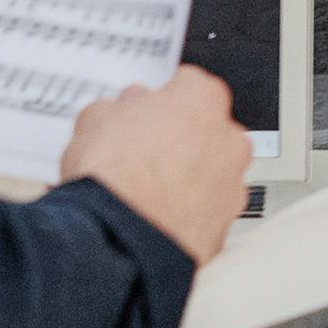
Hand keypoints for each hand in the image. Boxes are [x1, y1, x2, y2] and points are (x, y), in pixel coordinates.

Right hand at [56, 67, 248, 261]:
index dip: (160, 101)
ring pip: (212, 175)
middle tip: (143, 154)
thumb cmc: (112, 177)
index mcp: (202, 99)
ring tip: (146, 193)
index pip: (187, 86)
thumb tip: (121, 113)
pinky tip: (156, 219)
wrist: (116, 241)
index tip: (145, 114)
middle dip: (180, 140)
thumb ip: (118, 108)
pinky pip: (205, 215)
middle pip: (206, 131)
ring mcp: (232, 186)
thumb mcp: (95, 120)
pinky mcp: (224, 229)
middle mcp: (228, 140)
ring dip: (188, 180)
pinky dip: (187, 216)